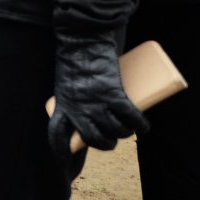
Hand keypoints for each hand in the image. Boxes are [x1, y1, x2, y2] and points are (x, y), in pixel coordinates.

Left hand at [48, 30, 147, 162]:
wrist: (82, 39)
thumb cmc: (74, 58)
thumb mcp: (65, 82)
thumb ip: (73, 98)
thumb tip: (92, 111)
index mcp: (63, 105)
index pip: (56, 136)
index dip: (60, 152)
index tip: (64, 160)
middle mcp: (78, 108)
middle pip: (94, 140)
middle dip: (107, 143)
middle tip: (114, 135)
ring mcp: (95, 102)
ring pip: (116, 131)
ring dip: (126, 133)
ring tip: (129, 127)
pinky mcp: (112, 93)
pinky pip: (130, 117)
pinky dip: (140, 124)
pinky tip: (143, 127)